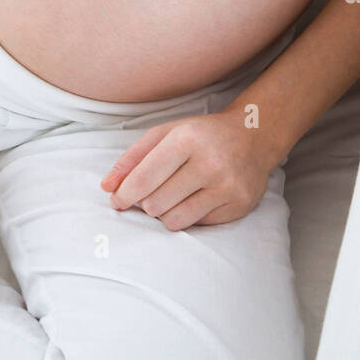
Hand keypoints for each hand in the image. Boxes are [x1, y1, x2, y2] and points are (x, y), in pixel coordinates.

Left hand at [99, 110, 276, 230]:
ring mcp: (227, 187)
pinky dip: (188, 216)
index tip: (116, 201)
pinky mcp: (238, 206)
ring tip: (172, 196)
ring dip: (165, 212)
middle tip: (151, 193)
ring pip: (174, 220)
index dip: (124, 194)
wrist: (253, 136)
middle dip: (146, 202)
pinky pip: (197, 226)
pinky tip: (195, 198)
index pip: (145, 178)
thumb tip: (106, 187)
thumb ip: (132, 158)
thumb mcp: (165, 134)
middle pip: (156, 204)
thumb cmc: (201, 135)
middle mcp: (210, 163)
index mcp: (187, 139)